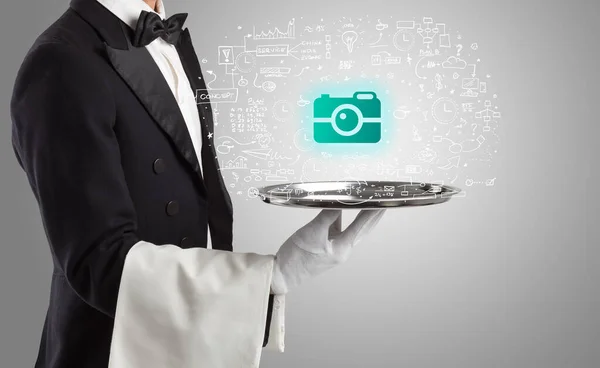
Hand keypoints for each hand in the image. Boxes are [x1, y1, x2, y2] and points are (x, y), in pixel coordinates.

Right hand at [270, 209, 385, 293]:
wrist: (282, 274)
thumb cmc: (296, 257)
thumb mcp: (312, 232)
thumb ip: (327, 215)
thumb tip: (339, 202)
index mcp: (342, 249)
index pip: (361, 226)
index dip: (372, 212)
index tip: (382, 201)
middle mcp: (342, 250)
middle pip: (362, 230)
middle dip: (373, 216)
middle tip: (384, 202)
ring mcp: (335, 249)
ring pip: (352, 230)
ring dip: (360, 217)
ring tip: (369, 203)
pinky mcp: (327, 246)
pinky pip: (338, 230)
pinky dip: (342, 219)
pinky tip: (343, 209)